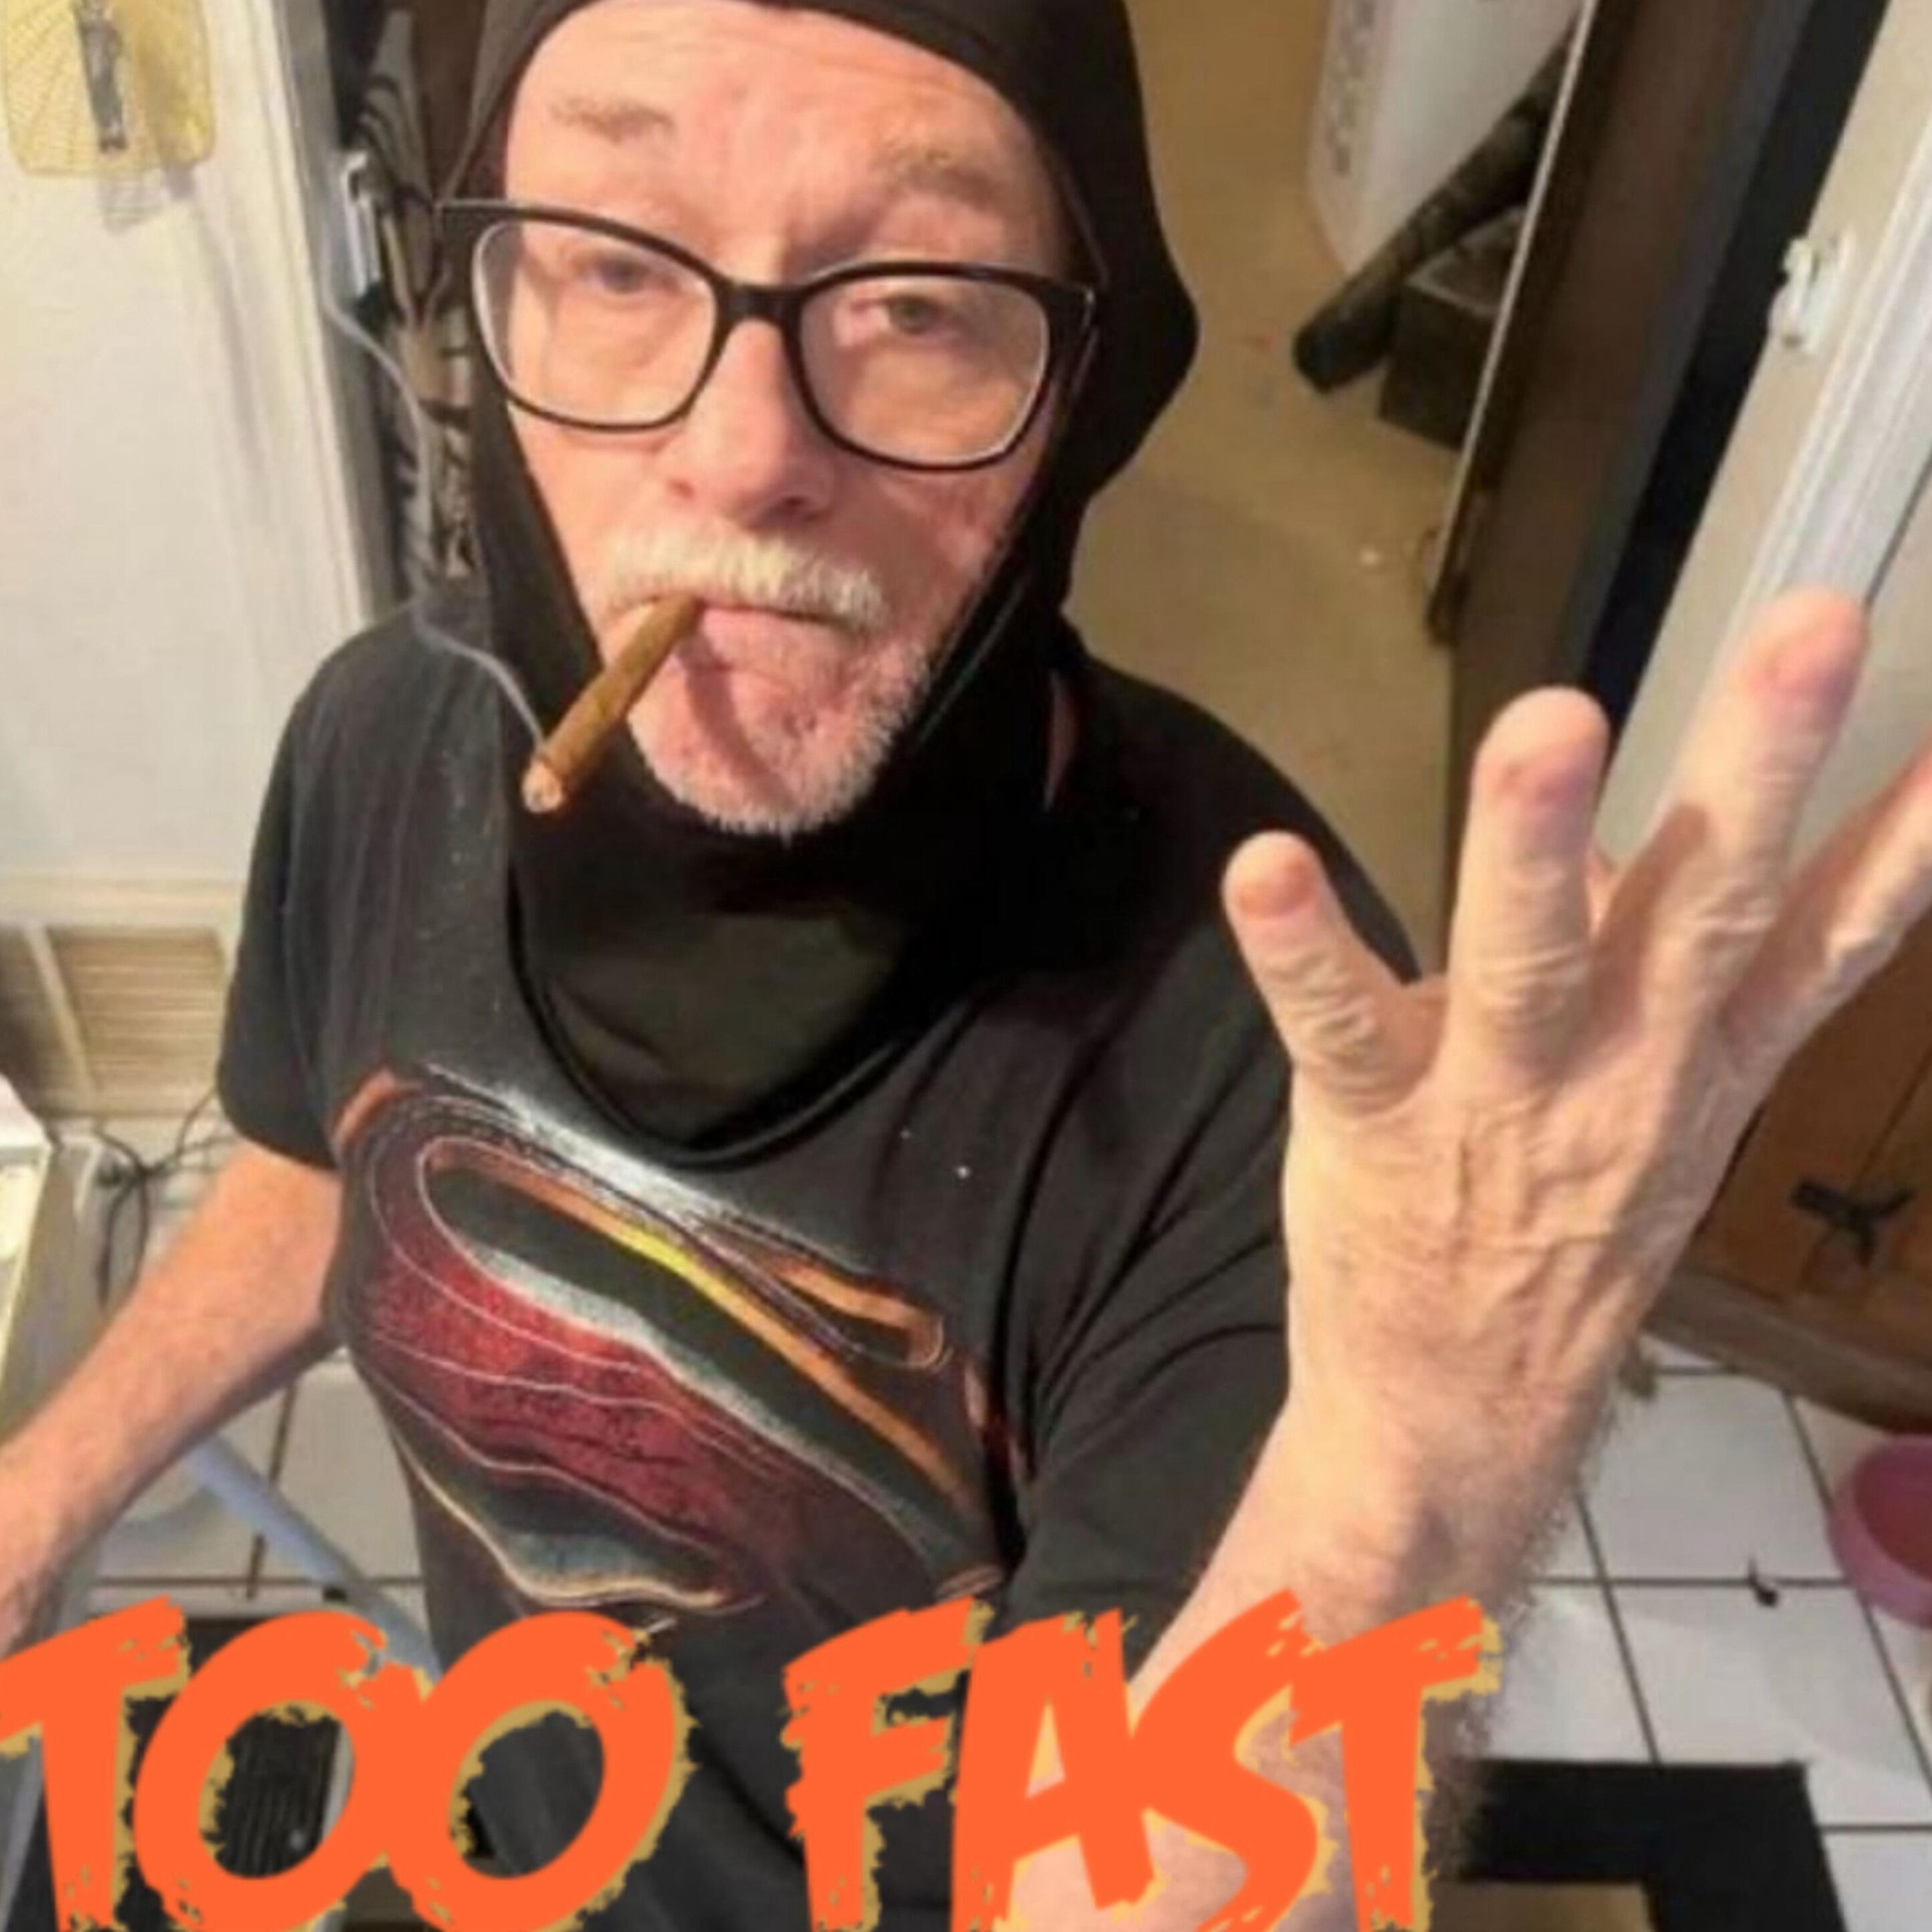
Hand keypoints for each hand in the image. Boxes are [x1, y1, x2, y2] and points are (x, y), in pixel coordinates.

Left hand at [1223, 590, 1931, 1554]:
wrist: (1459, 1415)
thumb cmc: (1558, 1232)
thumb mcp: (1659, 1109)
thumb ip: (1672, 971)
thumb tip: (1659, 832)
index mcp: (1709, 1058)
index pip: (1835, 934)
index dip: (1912, 830)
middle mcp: (1628, 1073)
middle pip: (1706, 912)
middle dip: (1759, 768)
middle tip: (1813, 627)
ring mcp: (1500, 1103)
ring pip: (1530, 960)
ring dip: (1540, 843)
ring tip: (1551, 723)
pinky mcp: (1375, 1125)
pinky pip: (1337, 1026)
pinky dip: (1303, 947)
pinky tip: (1265, 865)